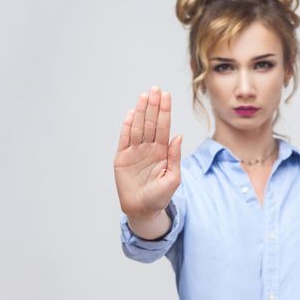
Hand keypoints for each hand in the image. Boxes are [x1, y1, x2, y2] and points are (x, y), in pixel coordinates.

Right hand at [114, 86, 181, 221]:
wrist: (142, 210)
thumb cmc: (160, 196)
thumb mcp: (173, 178)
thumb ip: (175, 157)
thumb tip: (178, 136)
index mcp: (162, 151)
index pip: (164, 126)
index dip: (165, 111)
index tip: (166, 96)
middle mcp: (149, 147)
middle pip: (151, 122)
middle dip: (153, 106)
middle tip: (155, 89)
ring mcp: (135, 151)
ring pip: (138, 127)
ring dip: (141, 111)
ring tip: (144, 96)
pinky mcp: (122, 157)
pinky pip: (124, 139)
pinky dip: (127, 126)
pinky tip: (131, 113)